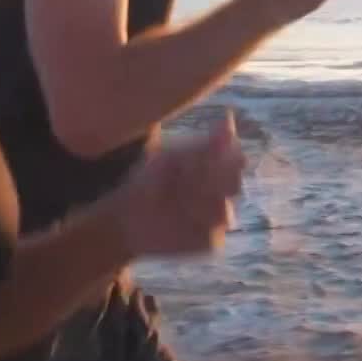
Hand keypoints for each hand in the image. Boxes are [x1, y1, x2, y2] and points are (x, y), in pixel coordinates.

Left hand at [116, 111, 244, 257]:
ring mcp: (220, 218)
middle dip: (207, 182)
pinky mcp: (211, 242)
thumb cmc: (148, 181)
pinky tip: (174, 223)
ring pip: (225, 212)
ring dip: (197, 206)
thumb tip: (229, 118)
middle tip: (177, 182)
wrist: (125, 219)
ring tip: (170, 203)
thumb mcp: (171, 158)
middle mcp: (223, 193)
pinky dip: (192, 228)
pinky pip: (213, 235)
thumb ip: (203, 144)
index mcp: (217, 169)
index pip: (236, 158)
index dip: (217, 159)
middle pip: (234, 183)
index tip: (188, 162)